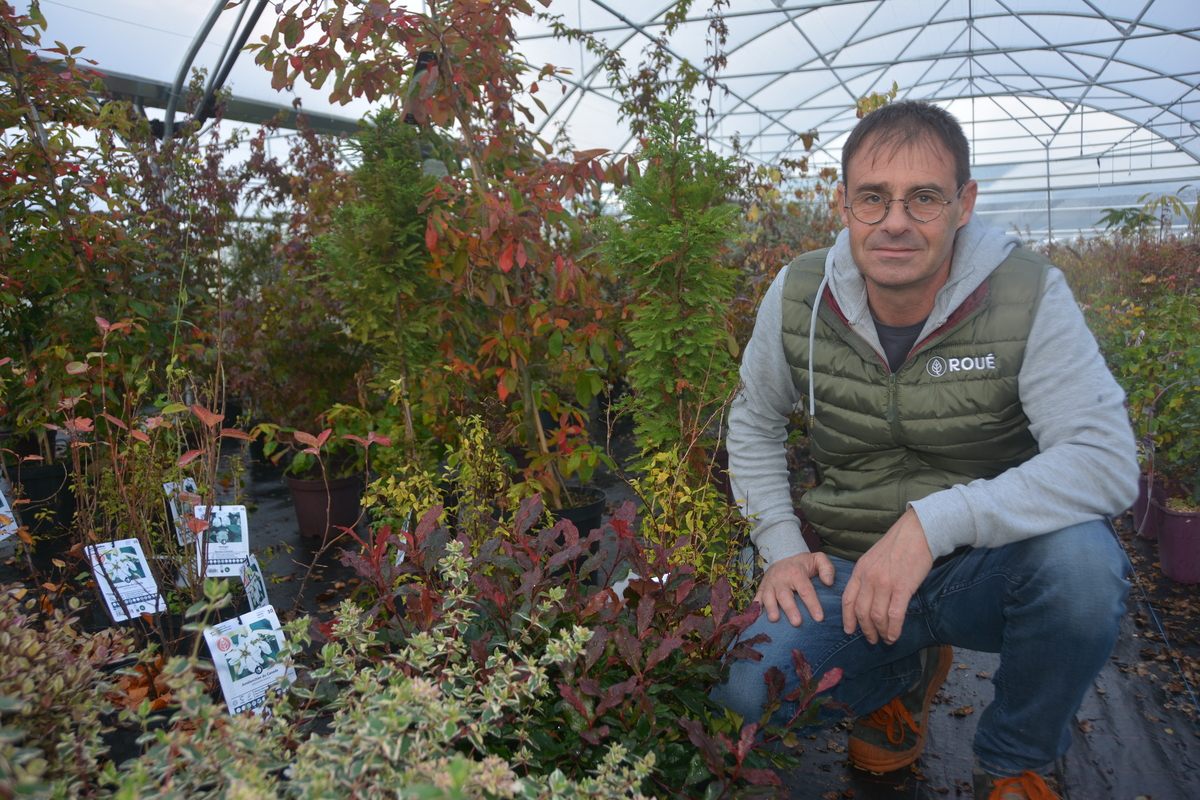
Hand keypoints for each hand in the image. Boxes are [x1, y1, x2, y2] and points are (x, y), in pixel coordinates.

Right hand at [753, 551, 836, 626]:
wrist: (784, 557)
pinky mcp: (762, 587)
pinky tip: (758, 616)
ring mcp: (770, 583)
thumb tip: (829, 582)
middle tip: (797, 622)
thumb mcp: (818, 559)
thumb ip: (827, 568)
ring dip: (771, 608)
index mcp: (796, 572)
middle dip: (790, 609)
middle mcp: (781, 577)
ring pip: (769, 596)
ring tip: (775, 619)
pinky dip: (756, 606)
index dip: (812, 604)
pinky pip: (758, 597)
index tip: (819, 618)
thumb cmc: (804, 563)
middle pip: (785, 595)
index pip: (806, 590)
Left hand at [841, 507, 933, 644]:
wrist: (917, 531)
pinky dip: (894, 629)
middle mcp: (869, 578)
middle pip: (861, 611)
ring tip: (885, 640)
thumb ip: (868, 574)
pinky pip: (894, 615)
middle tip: (871, 639)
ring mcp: (885, 583)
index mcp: (860, 570)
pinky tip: (895, 636)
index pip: (848, 599)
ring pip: (877, 617)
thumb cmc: (898, 544)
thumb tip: (868, 594)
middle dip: (865, 630)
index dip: (848, 618)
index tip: (849, 630)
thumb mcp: (874, 557)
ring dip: (880, 632)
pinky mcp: (902, 587)